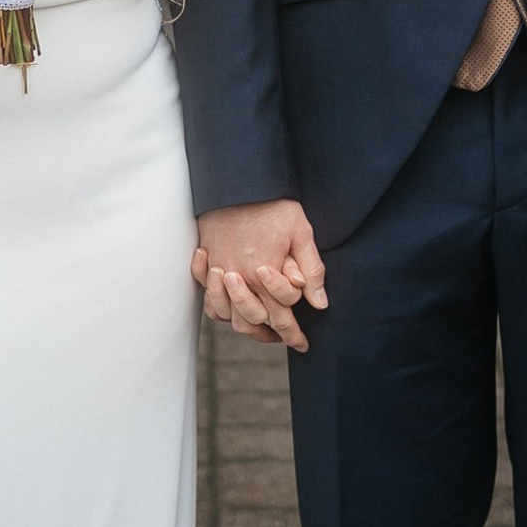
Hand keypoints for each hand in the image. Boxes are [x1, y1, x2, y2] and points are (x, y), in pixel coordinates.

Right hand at [193, 199, 326, 351]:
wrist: (236, 182)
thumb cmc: (272, 205)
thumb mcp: (300, 232)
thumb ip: (311, 269)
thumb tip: (319, 303)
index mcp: (263, 275)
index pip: (281, 318)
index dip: (294, 335)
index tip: (303, 344)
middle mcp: (238, 278)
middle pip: (253, 322)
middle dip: (271, 334)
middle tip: (285, 337)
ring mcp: (218, 271)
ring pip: (227, 315)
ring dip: (245, 325)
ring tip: (261, 328)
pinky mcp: (206, 261)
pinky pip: (207, 297)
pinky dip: (217, 306)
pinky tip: (231, 305)